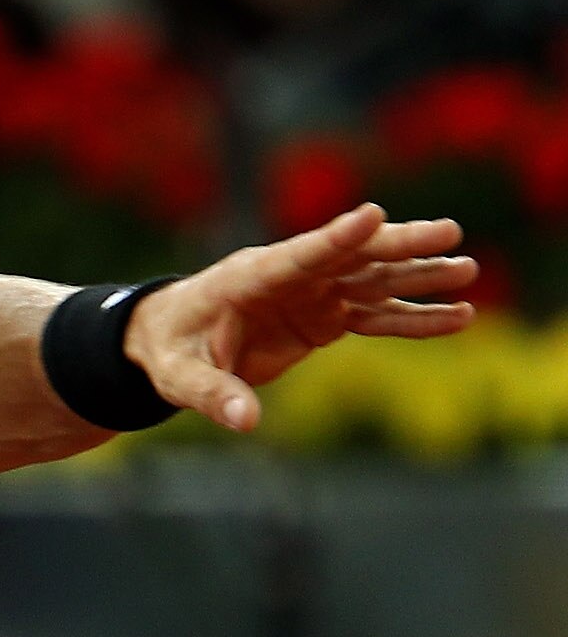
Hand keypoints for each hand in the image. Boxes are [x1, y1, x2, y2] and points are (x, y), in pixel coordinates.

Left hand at [127, 205, 478, 431]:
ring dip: (418, 277)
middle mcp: (288, 279)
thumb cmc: (169, 350)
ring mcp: (311, 295)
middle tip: (449, 231)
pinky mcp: (323, 317)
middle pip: (350, 258)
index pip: (298, 255)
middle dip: (397, 246)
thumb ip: (213, 395)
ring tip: (468, 270)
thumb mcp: (180, 376)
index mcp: (248, 278)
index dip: (335, 238)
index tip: (373, 214)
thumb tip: (245, 422)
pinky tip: (457, 317)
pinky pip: (374, 316)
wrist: (169, 340)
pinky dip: (412, 319)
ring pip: (372, 281)